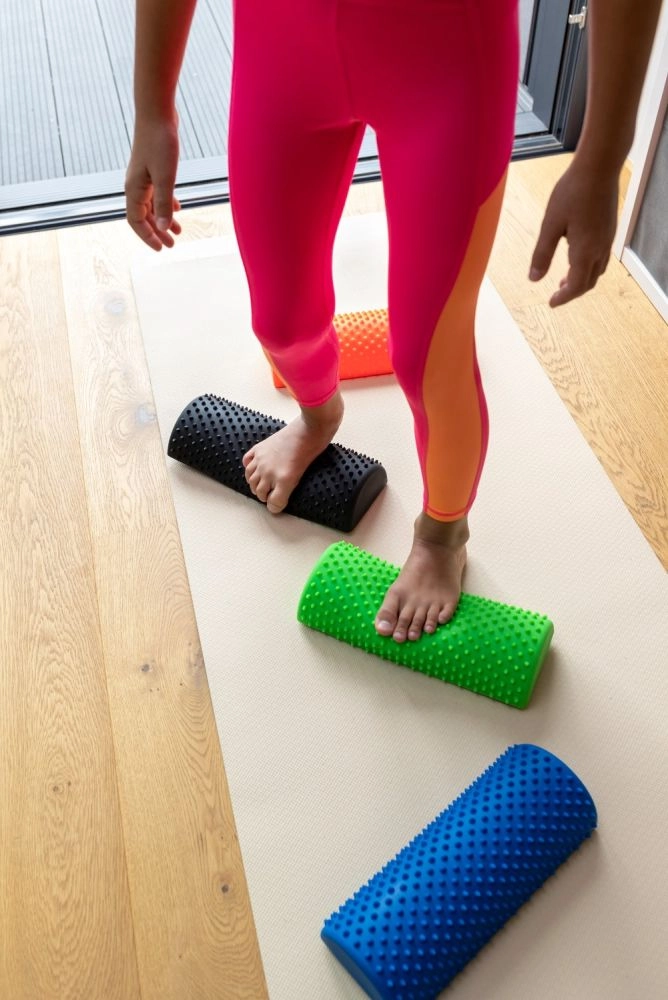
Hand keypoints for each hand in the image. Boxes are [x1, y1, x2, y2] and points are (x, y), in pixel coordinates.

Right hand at [125, 113, 181, 250]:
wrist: (157, 112)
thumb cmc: (160, 142)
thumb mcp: (165, 177)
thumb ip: (164, 203)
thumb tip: (164, 229)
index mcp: (134, 189)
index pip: (136, 221)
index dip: (148, 237)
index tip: (162, 249)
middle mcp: (135, 185)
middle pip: (144, 216)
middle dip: (157, 232)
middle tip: (171, 246)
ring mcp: (143, 177)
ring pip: (152, 205)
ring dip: (164, 219)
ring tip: (178, 231)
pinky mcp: (152, 168)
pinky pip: (157, 193)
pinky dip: (166, 203)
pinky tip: (178, 208)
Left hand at [529, 160, 618, 306]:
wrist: (599, 167)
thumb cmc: (572, 192)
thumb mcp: (550, 224)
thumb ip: (542, 254)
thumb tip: (534, 279)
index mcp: (585, 252)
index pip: (576, 286)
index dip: (563, 298)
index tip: (551, 303)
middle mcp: (600, 249)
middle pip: (588, 282)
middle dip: (572, 291)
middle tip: (555, 294)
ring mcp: (607, 239)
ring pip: (596, 270)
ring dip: (581, 279)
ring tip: (564, 278)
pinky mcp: (609, 229)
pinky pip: (601, 258)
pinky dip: (588, 266)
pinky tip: (576, 257)